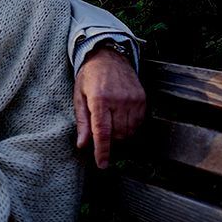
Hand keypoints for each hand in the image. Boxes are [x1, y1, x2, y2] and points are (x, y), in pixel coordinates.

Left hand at [74, 47, 144, 168]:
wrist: (109, 56)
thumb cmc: (89, 77)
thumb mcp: (79, 96)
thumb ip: (82, 122)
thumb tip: (83, 145)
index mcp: (99, 100)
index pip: (103, 132)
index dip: (102, 151)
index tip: (102, 164)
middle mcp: (118, 101)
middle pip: (117, 135)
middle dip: (109, 140)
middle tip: (101, 132)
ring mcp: (133, 100)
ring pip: (129, 132)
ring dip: (119, 135)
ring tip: (110, 122)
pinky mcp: (142, 99)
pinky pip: (138, 123)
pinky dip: (129, 127)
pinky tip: (120, 118)